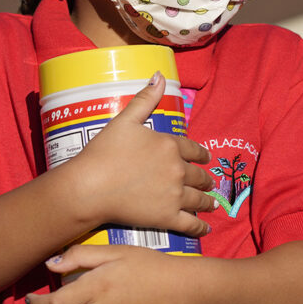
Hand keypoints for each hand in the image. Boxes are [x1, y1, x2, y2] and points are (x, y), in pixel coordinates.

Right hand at [67, 72, 215, 237]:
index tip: (206, 158)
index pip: (194, 149)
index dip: (201, 154)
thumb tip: (159, 75)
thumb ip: (146, 98)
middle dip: (205, 179)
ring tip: (212, 203)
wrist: (90, 186)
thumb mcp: (125, 119)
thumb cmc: (104, 151)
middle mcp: (178, 169)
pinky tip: (206, 228)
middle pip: (199, 175)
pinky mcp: (167, 218)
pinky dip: (201, 227)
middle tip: (208, 183)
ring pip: (199, 199)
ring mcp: (174, 195)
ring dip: (208, 201)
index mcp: (170, 145)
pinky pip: (191, 224)